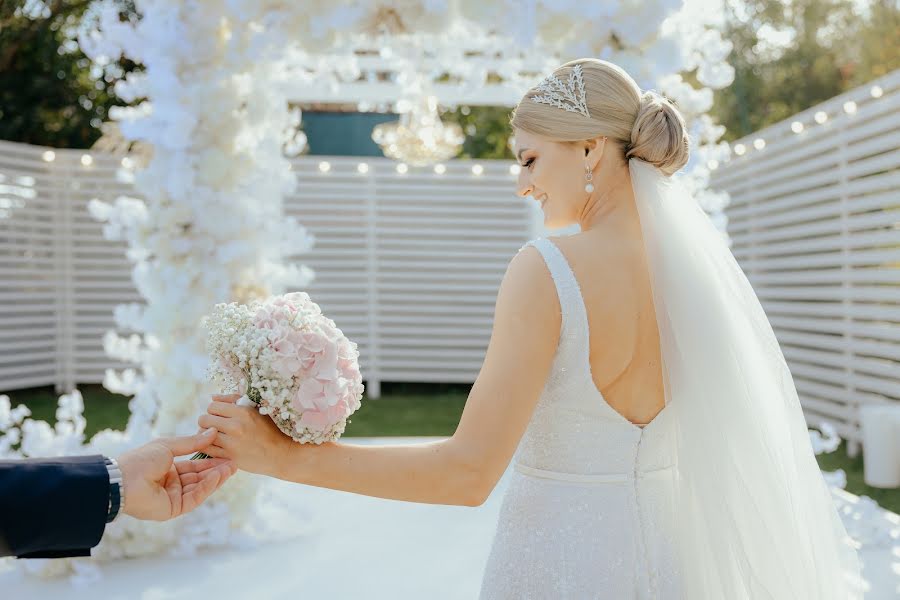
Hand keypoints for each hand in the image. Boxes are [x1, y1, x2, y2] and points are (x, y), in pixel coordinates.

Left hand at [116, 428, 237, 520]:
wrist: (124, 480)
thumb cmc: (141, 460)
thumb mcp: (169, 446)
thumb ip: (192, 442)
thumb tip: (212, 432)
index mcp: (168, 469)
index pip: (194, 466)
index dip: (210, 461)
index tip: (226, 454)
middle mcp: (171, 484)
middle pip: (200, 477)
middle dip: (217, 470)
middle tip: (234, 462)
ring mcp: (173, 497)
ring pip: (200, 488)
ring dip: (215, 478)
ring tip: (231, 468)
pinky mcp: (174, 509)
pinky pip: (194, 497)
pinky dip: (207, 487)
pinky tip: (217, 476)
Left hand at [197, 394, 292, 476]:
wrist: (281, 454)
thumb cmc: (270, 429)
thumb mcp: (256, 409)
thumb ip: (233, 400)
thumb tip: (212, 397)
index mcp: (243, 412)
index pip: (212, 406)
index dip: (214, 410)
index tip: (220, 415)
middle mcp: (236, 426)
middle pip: (204, 419)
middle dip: (207, 422)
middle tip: (216, 426)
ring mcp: (232, 443)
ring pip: (202, 435)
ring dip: (206, 435)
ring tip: (216, 436)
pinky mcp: (230, 457)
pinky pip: (208, 449)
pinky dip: (209, 446)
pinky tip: (218, 445)